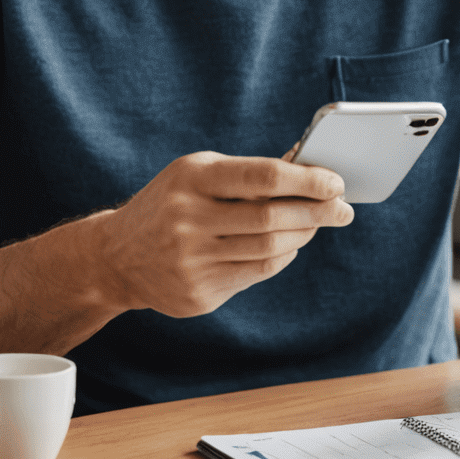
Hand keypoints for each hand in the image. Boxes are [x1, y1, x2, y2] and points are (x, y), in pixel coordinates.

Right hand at [87, 153, 353, 317]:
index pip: (261, 177)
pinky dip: (282, 256)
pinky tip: (289, 244)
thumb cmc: (171, 204)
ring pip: (268, 248)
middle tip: (343, 209)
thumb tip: (308, 166)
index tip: (336, 182)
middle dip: (317, 212)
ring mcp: (191, 259)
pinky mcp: (198, 291)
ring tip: (317, 224)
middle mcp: (188, 218)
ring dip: (303, 234)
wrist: (116, 257)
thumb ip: (247, 172)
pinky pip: (257, 272)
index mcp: (191, 178)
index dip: (306, 180)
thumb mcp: (196, 174)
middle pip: (271, 217)